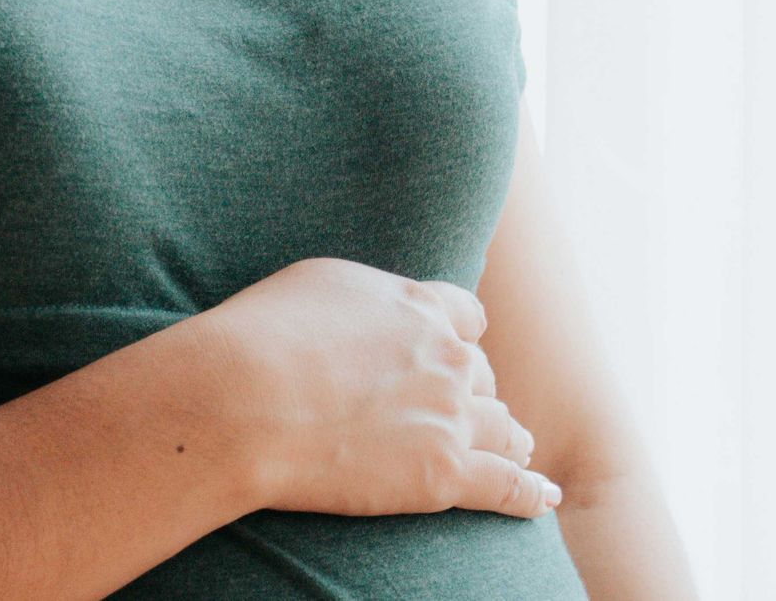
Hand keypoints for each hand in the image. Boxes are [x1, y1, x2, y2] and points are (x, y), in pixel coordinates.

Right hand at [195, 257, 561, 518]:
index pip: (466, 318)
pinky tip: (541, 500)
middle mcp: (446, 356)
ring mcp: (451, 416)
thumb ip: (362, 299)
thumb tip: (370, 311)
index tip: (449, 352)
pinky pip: (507, 487)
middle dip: (469, 392)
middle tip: (447, 413)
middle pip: (482, 376)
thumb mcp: (315, 284)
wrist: (243, 397)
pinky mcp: (444, 474)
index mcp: (417, 307)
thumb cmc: (260, 336)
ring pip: (504, 429)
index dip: (459, 338)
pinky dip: (528, 494)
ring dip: (503, 439)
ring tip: (507, 452)